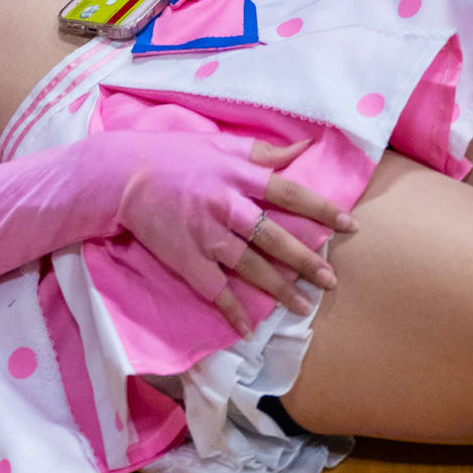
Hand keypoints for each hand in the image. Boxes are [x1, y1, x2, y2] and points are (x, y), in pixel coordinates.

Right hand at [103, 129, 358, 331]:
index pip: (290, 194)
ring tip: (305, 307)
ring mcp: (206, 235)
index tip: (348, 225)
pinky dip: (232, 309)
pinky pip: (214, 289)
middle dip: (306, 260)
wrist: (124, 176)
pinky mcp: (186, 259)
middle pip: (274, 237)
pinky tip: (249, 328)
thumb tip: (305, 146)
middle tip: (332, 280)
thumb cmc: (176, 156)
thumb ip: (264, 150)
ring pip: (250, 267)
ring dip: (279, 290)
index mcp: (240, 175)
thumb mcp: (222, 143)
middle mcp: (228, 206)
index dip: (321, 209)